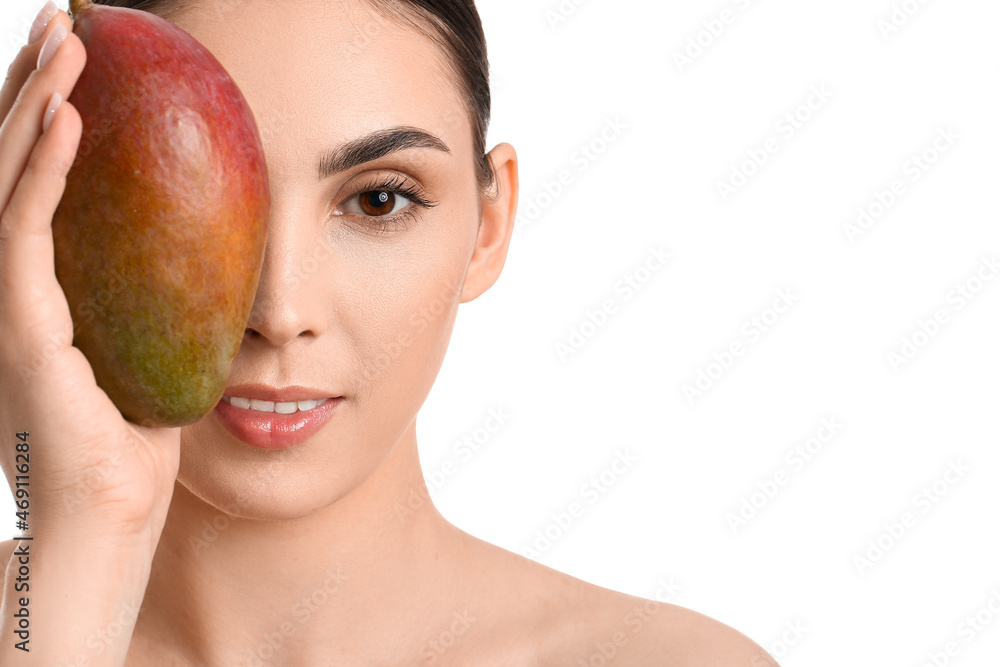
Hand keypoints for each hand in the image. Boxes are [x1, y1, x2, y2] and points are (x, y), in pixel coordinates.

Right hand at [0, 7, 180, 541]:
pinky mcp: (20, 333)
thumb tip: (209, 246)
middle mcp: (7, 288)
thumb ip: (158, 295)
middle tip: (68, 21)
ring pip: (8, 182)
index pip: (33, 183)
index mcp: (37, 289)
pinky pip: (26, 235)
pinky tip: (72, 120)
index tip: (84, 60)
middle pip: (10, 164)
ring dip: (37, 105)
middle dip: (35, 87)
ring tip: (68, 41)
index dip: (48, 115)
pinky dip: (43, 172)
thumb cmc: (135, 445)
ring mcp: (4, 308)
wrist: (108, 523)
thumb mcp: (150, 348)